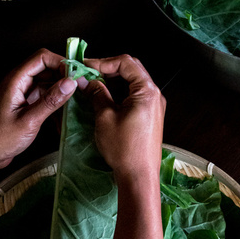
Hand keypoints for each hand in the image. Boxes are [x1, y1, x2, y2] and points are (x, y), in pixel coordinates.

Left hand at [0, 48, 76, 171]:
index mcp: (16, 80)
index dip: (60, 62)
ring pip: (47, 81)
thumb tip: (70, 83)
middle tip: (81, 87)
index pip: (41, 58)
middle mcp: (19, 82)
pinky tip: (65, 111)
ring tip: (76, 99)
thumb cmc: (0, 139)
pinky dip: (56, 100)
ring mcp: (23, 92)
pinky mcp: (27, 103)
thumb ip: (51, 101)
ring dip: (61, 89)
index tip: (76, 75)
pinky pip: (45, 94)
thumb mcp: (29, 120)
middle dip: (64, 75)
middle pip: (46, 67)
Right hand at [83, 54, 165, 185]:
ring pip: (132, 82)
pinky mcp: (150, 115)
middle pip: (131, 69)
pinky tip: (104, 97)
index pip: (125, 63)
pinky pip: (134, 95)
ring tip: (92, 85)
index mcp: (146, 91)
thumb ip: (97, 94)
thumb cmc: (124, 149)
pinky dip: (119, 92)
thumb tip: (86, 81)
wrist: (139, 176)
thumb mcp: (105, 118)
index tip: (85, 67)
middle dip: (108, 68)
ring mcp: (154, 105)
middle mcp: (154, 95)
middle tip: (87, 73)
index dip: (103, 62)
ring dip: (112, 80)